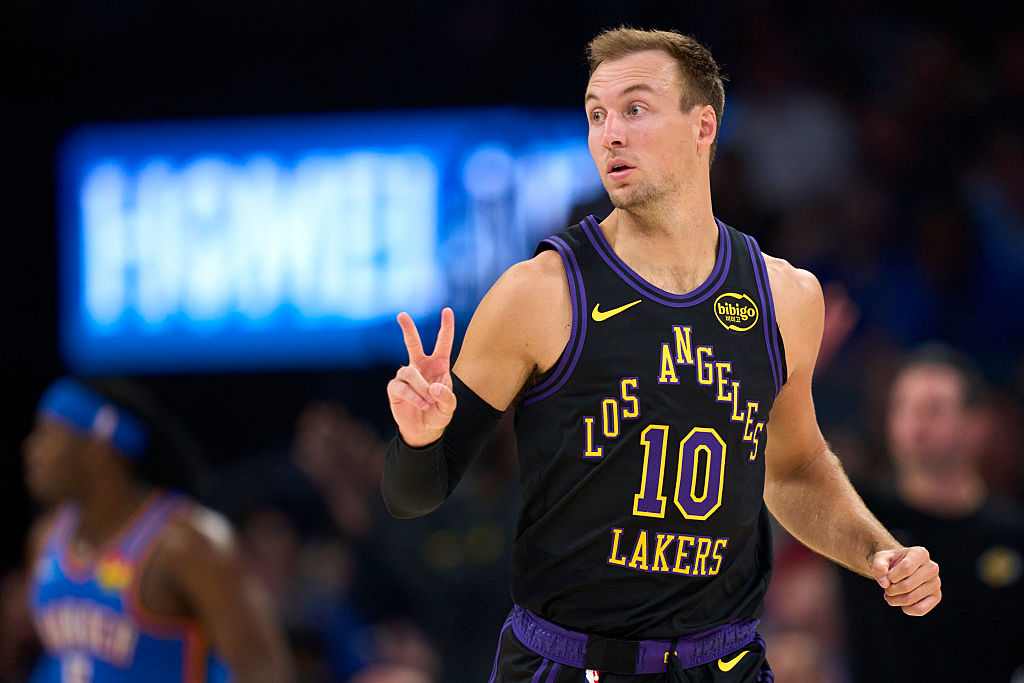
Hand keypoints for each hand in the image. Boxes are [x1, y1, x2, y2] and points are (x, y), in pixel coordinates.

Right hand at [387, 308, 456, 446]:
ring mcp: (406, 376)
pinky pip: (402, 387)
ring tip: (428, 402)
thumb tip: (434, 388)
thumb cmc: (438, 414)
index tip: (447, 310)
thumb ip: (446, 397)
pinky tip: (422, 405)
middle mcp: (420, 366)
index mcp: (438, 366)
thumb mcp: (449, 407)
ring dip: (421, 388)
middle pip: (413, 343)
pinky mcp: (395, 388)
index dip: (446, 327)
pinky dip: (414, 397)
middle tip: (401, 315)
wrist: (424, 431)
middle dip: (408, 329)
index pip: (442, 343)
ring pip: (410, 373)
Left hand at [870, 546, 940, 615]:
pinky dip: (906, 609)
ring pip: (912, 598)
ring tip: (890, 595)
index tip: (887, 577)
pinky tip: (901, 603)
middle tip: (886, 588)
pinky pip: (920, 609)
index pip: (906, 568)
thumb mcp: (880, 559)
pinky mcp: (937, 596)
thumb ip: (878, 567)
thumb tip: (884, 583)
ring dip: (895, 600)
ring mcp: (936, 583)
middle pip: (907, 585)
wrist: (899, 569)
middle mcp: (932, 567)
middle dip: (890, 590)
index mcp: (920, 553)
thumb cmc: (890, 562)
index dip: (891, 577)